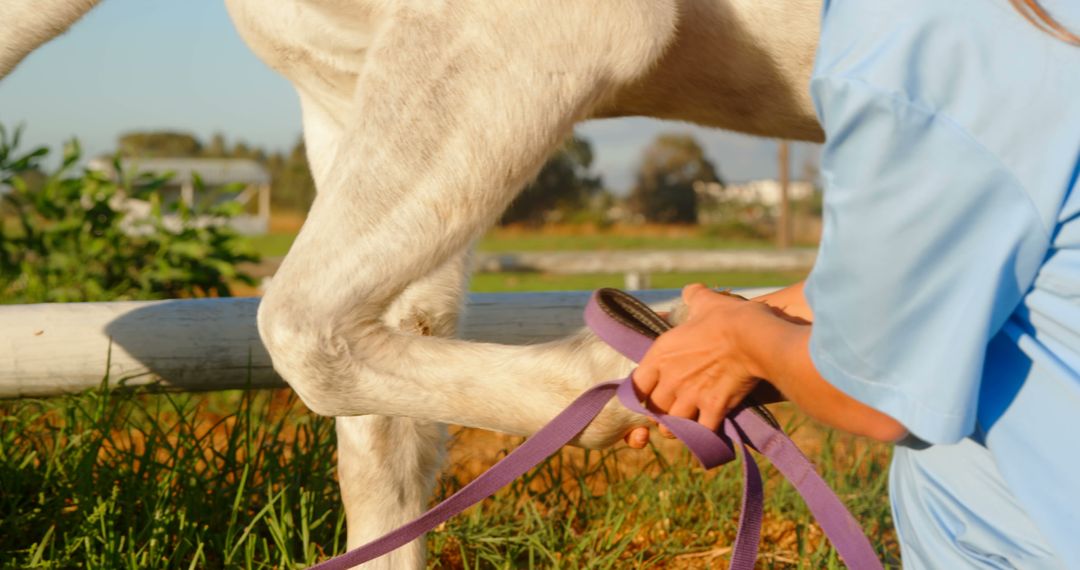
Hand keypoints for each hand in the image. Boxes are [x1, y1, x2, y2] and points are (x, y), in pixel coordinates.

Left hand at [629, 283, 775, 438]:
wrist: (753, 335)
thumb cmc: (728, 316)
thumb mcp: (704, 301)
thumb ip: (693, 298)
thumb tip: (692, 291)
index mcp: (661, 354)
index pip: (636, 385)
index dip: (642, 392)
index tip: (653, 392)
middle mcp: (670, 378)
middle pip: (654, 409)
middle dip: (662, 413)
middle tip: (672, 411)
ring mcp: (691, 395)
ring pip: (674, 425)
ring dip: (681, 427)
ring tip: (689, 423)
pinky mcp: (714, 408)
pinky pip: (702, 432)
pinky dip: (705, 435)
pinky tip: (710, 431)